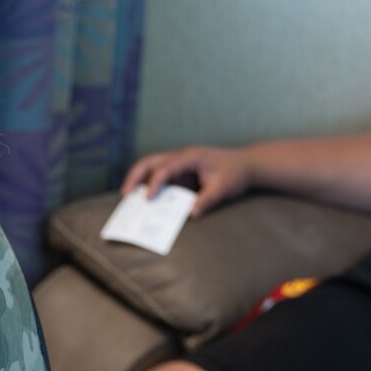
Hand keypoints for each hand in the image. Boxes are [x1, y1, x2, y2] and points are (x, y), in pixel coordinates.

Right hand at [121, 145, 251, 216]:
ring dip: (137, 179)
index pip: (165, 168)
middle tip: (125, 195)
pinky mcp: (178, 170)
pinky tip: (142, 197)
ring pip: (150, 165)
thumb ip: (207, 200)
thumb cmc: (235, 174)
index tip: (147, 199)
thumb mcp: (224, 189)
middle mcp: (180, 156)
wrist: (245, 165)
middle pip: (150, 161)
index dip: (154, 183)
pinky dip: (147, 184)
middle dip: (134, 177)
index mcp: (191, 157)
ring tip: (127, 196)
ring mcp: (178, 162)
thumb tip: (190, 213)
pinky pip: (157, 174)